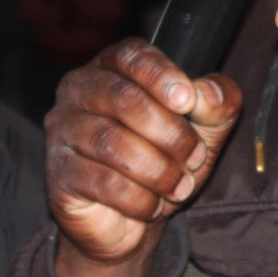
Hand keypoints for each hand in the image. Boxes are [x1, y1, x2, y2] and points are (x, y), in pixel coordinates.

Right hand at [45, 39, 241, 276]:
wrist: (134, 220)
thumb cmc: (166, 158)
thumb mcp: (206, 128)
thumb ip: (218, 102)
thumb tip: (208, 94)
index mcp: (113, 66)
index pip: (131, 56)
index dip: (161, 75)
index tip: (187, 100)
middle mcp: (79, 90)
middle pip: (123, 99)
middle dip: (170, 133)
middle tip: (195, 157)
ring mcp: (64, 130)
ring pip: (113, 143)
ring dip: (159, 170)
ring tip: (180, 187)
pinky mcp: (59, 174)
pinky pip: (102, 182)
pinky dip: (139, 198)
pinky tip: (153, 206)